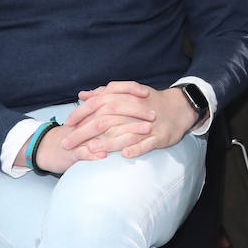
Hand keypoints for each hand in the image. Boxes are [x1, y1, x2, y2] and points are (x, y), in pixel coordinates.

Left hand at [63, 81, 197, 158]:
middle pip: (106, 119)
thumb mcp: (127, 93)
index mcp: (125, 97)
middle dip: (85, 132)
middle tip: (67, 144)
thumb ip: (104, 94)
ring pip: (125, 132)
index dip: (81, 113)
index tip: (67, 123)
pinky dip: (136, 148)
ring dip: (107, 142)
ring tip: (90, 150)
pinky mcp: (160, 136)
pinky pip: (148, 143)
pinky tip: (124, 155)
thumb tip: (83, 95)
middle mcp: (134, 109)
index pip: (98, 103)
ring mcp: (147, 124)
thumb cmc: (149, 102)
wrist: (179, 107)